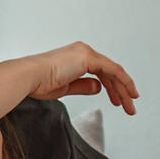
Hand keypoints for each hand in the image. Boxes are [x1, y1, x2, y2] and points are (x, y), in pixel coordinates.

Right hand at [25, 41, 139, 114]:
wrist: (29, 77)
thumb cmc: (39, 83)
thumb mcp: (66, 87)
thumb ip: (83, 86)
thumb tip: (99, 87)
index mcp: (75, 56)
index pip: (100, 71)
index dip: (111, 87)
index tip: (118, 101)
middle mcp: (83, 51)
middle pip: (109, 72)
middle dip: (120, 90)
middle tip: (128, 107)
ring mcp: (86, 52)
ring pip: (114, 72)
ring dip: (124, 90)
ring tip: (130, 107)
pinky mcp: (88, 57)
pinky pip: (113, 70)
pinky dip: (124, 82)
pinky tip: (130, 94)